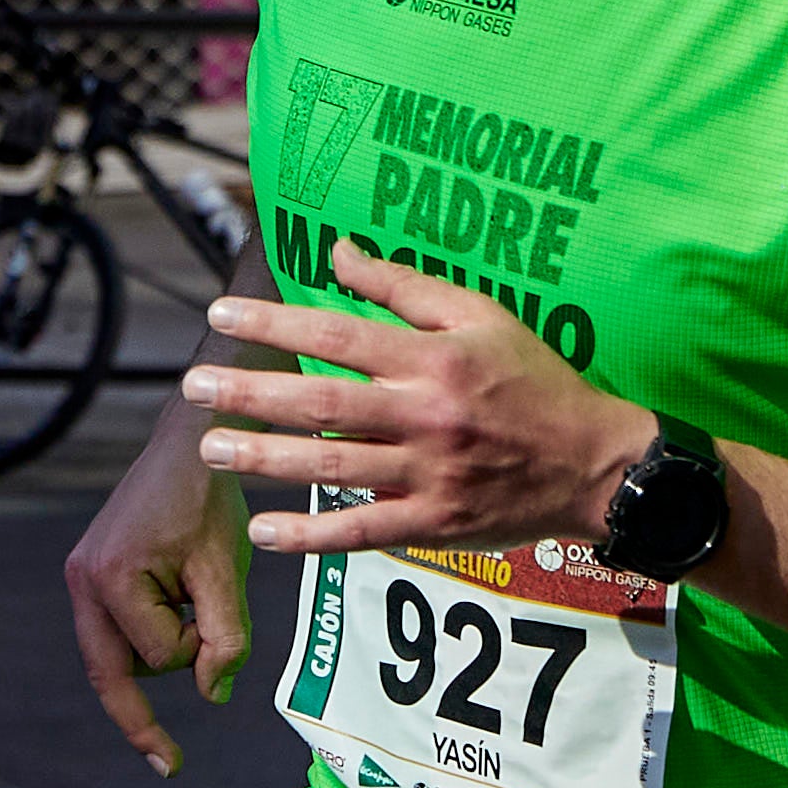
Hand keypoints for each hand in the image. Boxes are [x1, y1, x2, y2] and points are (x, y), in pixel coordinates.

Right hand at [64, 420, 256, 776]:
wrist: (191, 444)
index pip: (158, 656)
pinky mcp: (90, 571)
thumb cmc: (209, 503)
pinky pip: (115, 629)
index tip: (219, 629)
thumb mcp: (225, 572)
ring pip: (115, 654)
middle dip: (141, 713)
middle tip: (167, 765)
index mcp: (110, 580)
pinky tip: (177, 618)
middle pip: (110, 674)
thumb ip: (225, 640)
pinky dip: (149, 633)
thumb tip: (212, 697)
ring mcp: (79, 575)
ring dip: (158, 651)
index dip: (198, 649)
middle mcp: (82, 580)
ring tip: (195, 611)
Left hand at [179, 248, 652, 560]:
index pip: (339, 336)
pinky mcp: (435, 522)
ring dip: (265, 459)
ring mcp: (430, 473)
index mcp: (436, 359)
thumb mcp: (483, 316)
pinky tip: (265, 531)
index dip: (274, 324)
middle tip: (193, 388)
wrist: (594, 463)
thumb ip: (405, 286)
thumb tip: (337, 253)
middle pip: (322, 403)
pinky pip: (363, 531)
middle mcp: (427, 416)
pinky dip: (312, 534)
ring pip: (333, 466)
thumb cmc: (536, 381)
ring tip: (213, 449)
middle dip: (250, 394)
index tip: (221, 316)